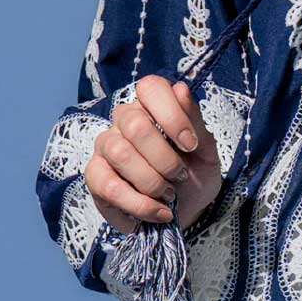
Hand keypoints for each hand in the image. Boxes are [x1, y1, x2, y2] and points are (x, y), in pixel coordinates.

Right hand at [87, 73, 221, 231]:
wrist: (186, 212)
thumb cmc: (194, 176)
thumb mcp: (205, 151)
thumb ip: (195, 121)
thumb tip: (180, 88)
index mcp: (152, 107)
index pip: (150, 87)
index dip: (172, 114)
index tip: (190, 144)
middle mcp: (124, 121)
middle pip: (135, 124)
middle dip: (165, 158)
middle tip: (181, 176)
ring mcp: (106, 147)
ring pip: (120, 154)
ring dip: (152, 182)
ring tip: (169, 195)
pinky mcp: (95, 176)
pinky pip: (109, 186)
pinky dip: (140, 204)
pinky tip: (158, 212)